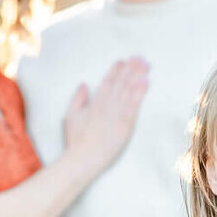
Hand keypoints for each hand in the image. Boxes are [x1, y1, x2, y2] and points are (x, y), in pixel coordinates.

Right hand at [61, 58, 148, 178]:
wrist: (83, 159)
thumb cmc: (76, 141)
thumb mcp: (70, 116)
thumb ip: (78, 99)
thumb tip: (84, 84)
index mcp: (95, 103)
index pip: (107, 82)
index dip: (116, 70)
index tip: (123, 61)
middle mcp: (106, 105)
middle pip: (120, 83)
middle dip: (130, 69)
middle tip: (139, 58)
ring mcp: (116, 114)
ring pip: (128, 91)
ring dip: (137, 76)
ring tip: (146, 65)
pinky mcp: (125, 125)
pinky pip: (134, 106)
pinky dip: (140, 93)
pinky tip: (146, 82)